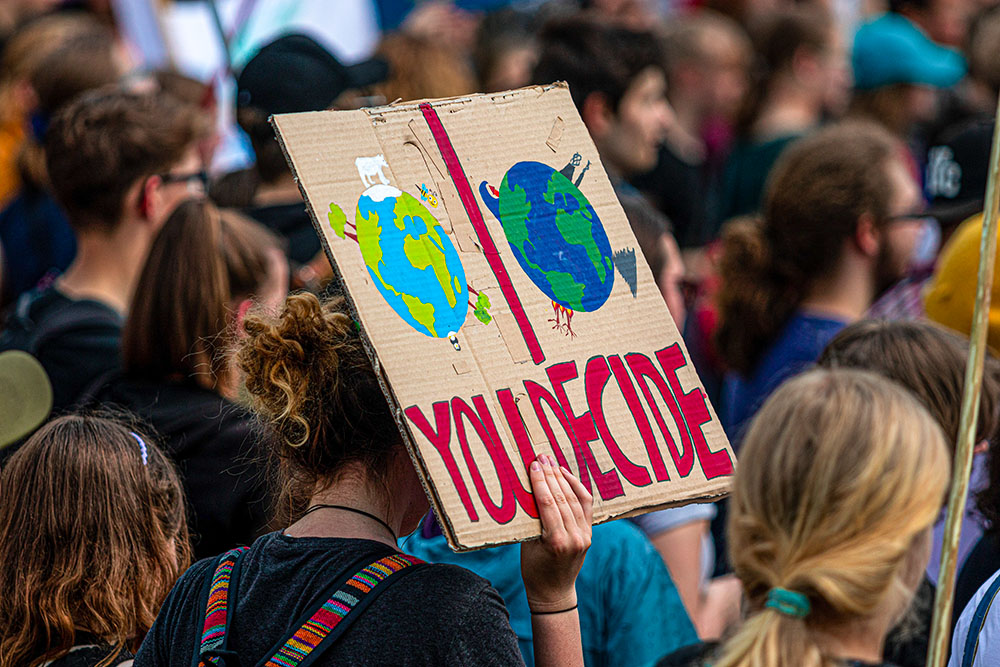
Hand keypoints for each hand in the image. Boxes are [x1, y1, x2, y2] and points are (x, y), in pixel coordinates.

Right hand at [520, 455, 592, 611]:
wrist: (554, 592)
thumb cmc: (533, 570)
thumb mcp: (526, 545)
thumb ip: (531, 520)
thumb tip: (528, 490)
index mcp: (555, 541)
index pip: (548, 503)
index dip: (540, 482)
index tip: (533, 465)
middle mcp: (574, 537)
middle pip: (562, 498)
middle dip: (550, 475)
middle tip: (541, 456)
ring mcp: (584, 536)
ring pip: (574, 499)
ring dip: (562, 478)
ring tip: (551, 462)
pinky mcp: (589, 534)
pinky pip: (585, 505)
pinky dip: (577, 488)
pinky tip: (567, 475)